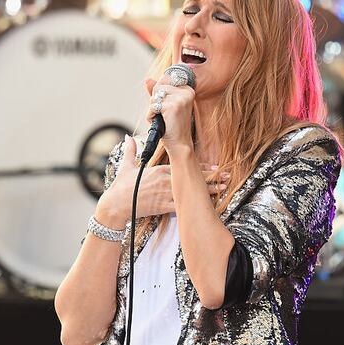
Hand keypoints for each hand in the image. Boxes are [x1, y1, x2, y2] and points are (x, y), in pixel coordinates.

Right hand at [95, 135, 227, 225]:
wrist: (117, 204)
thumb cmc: (121, 187)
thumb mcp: (126, 166)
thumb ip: (130, 151)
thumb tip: (129, 138)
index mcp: (159, 170)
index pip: (184, 166)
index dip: (200, 167)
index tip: (214, 167)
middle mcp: (165, 180)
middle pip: (192, 177)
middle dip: (210, 177)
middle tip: (226, 175)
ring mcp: (166, 193)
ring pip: (191, 191)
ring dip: (208, 191)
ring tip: (223, 188)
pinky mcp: (164, 206)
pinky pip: (183, 206)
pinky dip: (196, 205)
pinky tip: (208, 205)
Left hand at [145, 76, 194, 155]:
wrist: (179, 143)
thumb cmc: (173, 126)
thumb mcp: (166, 105)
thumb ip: (158, 91)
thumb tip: (147, 79)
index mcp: (187, 89)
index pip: (164, 80)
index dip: (159, 95)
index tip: (167, 107)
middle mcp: (186, 92)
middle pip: (158, 87)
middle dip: (155, 102)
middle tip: (165, 114)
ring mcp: (180, 98)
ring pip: (154, 97)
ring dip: (153, 109)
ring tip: (163, 118)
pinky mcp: (172, 106)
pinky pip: (152, 106)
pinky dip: (151, 115)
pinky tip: (161, 122)